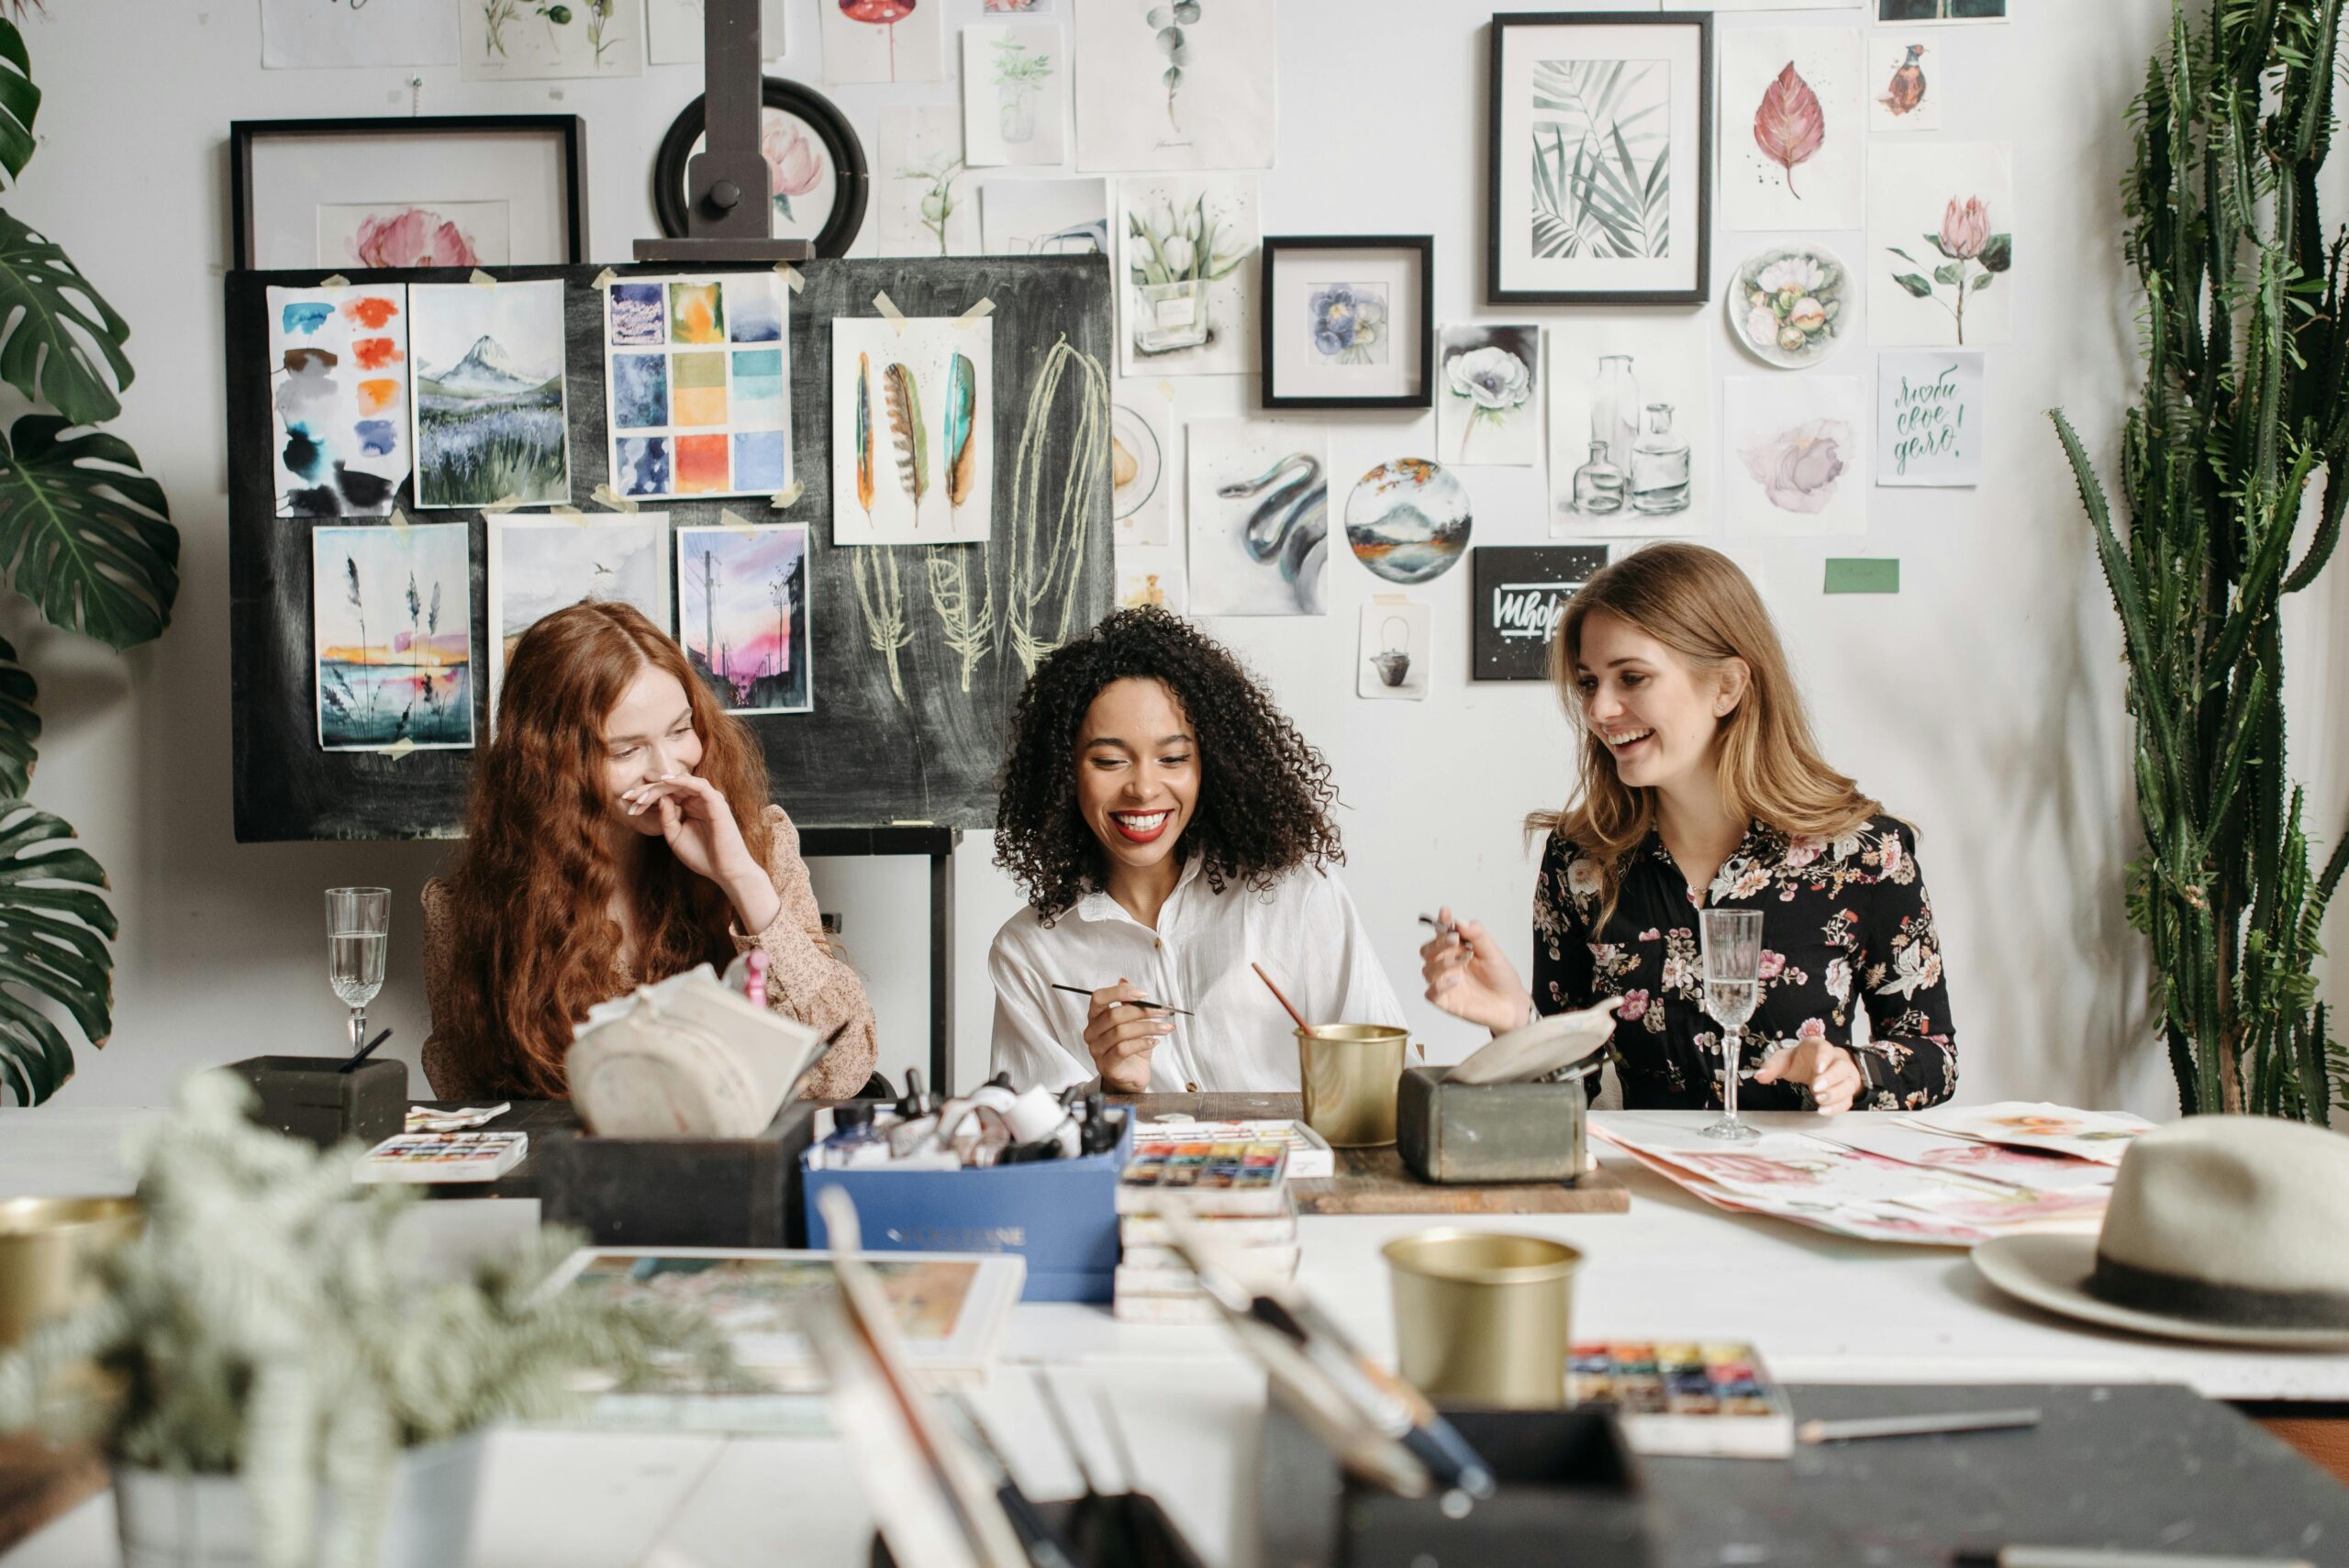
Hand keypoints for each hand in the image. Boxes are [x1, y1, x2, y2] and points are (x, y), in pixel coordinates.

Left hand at [621, 773, 777, 927]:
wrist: (725, 871)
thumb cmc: (703, 856)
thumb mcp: (675, 837)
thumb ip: (666, 818)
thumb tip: (660, 798)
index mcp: (690, 807)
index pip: (666, 794)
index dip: (645, 796)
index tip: (626, 803)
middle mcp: (699, 800)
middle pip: (670, 786)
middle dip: (647, 790)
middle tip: (628, 797)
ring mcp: (708, 800)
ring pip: (681, 783)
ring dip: (659, 787)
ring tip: (641, 797)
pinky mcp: (717, 803)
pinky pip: (698, 785)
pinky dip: (682, 780)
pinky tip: (665, 781)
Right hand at [1084, 979, 1169, 1093]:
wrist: (1133, 1076)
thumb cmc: (1132, 1047)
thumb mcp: (1133, 1021)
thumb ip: (1128, 1003)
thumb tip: (1124, 980)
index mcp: (1095, 1017)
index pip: (1098, 998)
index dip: (1120, 992)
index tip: (1144, 994)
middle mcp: (1091, 1032)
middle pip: (1114, 1015)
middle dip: (1142, 1011)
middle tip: (1163, 1012)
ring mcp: (1096, 1050)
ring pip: (1121, 1032)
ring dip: (1148, 1027)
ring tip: (1165, 1027)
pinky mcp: (1106, 1065)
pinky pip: (1124, 1049)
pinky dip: (1143, 1043)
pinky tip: (1155, 1042)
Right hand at [1418, 906, 1533, 1033]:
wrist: (1511, 1004)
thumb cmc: (1501, 977)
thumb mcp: (1492, 952)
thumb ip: (1477, 935)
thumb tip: (1460, 921)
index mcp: (1456, 950)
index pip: (1442, 933)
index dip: (1441, 922)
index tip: (1446, 912)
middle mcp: (1447, 965)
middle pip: (1427, 951)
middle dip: (1438, 944)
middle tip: (1455, 940)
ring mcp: (1444, 983)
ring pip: (1427, 970)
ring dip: (1443, 963)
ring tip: (1463, 960)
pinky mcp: (1445, 1001)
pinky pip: (1431, 993)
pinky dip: (1440, 985)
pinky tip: (1457, 980)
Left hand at [1754, 1039, 1864, 1114]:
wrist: (1815, 1066)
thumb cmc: (1800, 1061)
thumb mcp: (1784, 1059)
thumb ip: (1772, 1066)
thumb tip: (1759, 1076)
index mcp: (1819, 1047)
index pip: (1825, 1048)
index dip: (1824, 1057)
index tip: (1818, 1067)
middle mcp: (1836, 1060)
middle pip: (1841, 1068)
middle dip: (1831, 1078)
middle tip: (1816, 1087)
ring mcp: (1844, 1077)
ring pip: (1848, 1084)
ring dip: (1835, 1094)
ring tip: (1819, 1100)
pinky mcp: (1845, 1092)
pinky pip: (1847, 1100)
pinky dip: (1837, 1107)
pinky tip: (1824, 1110)